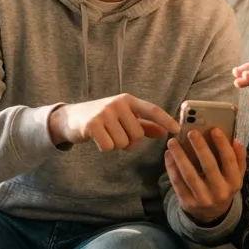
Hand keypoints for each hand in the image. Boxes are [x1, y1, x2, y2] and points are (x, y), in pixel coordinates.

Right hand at [48, 93, 179, 151]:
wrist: (70, 118)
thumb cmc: (102, 118)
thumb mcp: (124, 118)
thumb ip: (144, 125)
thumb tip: (164, 133)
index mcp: (128, 100)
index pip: (152, 110)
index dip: (166, 120)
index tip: (177, 130)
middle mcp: (118, 103)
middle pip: (137, 135)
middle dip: (129, 142)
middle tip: (117, 135)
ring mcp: (105, 113)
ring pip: (123, 143)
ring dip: (116, 145)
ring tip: (106, 135)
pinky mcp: (93, 124)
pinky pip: (109, 146)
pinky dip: (105, 148)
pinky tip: (97, 139)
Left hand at [165, 128, 246, 224]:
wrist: (211, 214)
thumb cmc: (223, 185)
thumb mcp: (235, 175)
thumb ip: (238, 158)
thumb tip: (236, 140)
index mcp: (234, 183)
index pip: (230, 161)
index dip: (223, 145)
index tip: (215, 129)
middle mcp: (220, 192)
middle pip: (209, 167)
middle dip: (200, 148)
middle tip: (191, 132)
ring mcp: (203, 199)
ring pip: (189, 175)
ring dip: (180, 156)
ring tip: (173, 142)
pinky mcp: (188, 203)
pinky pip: (178, 183)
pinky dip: (171, 167)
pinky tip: (168, 155)